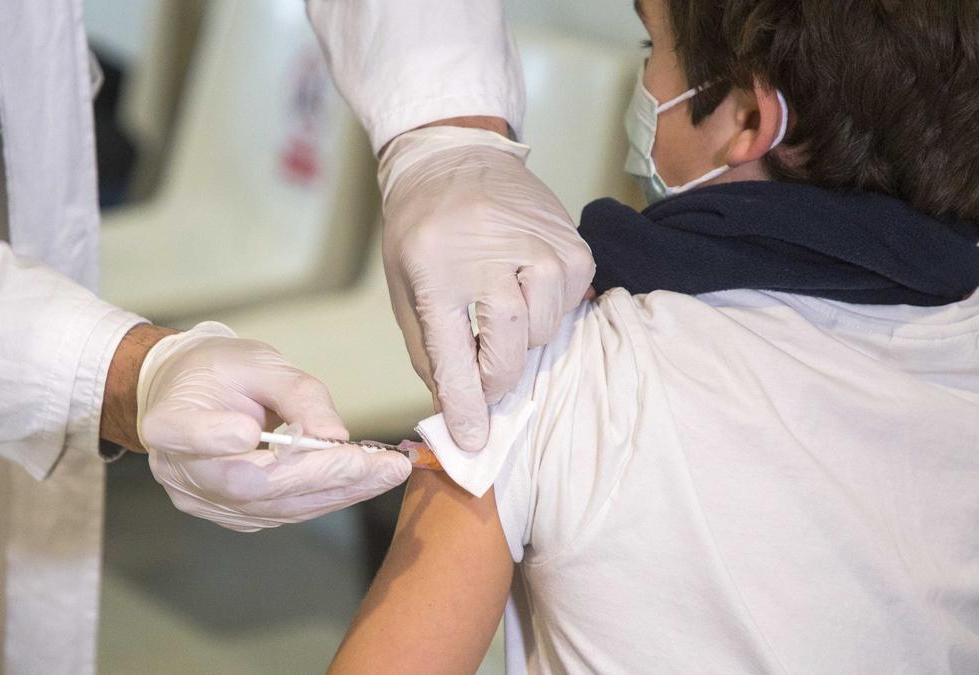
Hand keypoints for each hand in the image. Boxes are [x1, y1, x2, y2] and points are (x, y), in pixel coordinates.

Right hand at [135, 322, 410, 530]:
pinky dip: (326, 497)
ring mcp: (203, 500)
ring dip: (337, 491)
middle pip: (247, 483)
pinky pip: (282, 513)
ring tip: (387, 471)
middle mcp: (179, 470)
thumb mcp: (255, 361)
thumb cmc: (218, 371)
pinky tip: (362, 480)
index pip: (189, 436)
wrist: (189, 395)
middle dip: (319, 475)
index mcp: (167, 421)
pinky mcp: (230, 515)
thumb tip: (334, 435)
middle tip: (378, 463)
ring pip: (273, 506)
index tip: (253, 430)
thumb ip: (294, 392)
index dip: (217, 438)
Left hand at [378, 127, 594, 450]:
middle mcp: (492, 257)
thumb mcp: (405, 289)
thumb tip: (458, 411)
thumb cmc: (422, 230)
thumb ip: (430, 352)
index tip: (474, 441)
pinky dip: (545, 311)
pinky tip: (523, 284)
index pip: (456, 358)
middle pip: (510, 352)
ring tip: (498, 306)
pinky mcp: (573, 245)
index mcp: (437, 271)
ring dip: (520, 339)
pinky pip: (568, 308)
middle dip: (495, 380)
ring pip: (543, 334)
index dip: (467, 407)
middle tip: (484, 379)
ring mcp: (540, 249)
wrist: (454, 158)